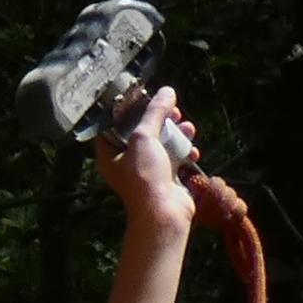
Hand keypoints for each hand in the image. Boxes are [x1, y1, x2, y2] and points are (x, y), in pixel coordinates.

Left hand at [104, 82, 200, 241]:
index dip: (130, 111)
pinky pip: (176, 157)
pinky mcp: (166, 177)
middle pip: (144, 132)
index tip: (147, 98)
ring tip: (188, 128)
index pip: (115, 126)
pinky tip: (193, 151)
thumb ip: (154, 113)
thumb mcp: (145, 138)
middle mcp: (126, 162)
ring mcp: (147, 170)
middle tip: (174, 111)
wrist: (164, 211)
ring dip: (178, 134)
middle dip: (162, 120)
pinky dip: (185, 152)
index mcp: (110, 154)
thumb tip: (166, 91)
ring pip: (163, 143)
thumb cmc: (145, 175)